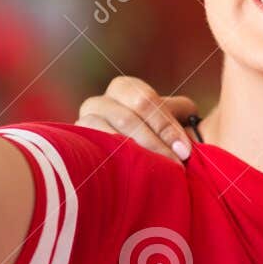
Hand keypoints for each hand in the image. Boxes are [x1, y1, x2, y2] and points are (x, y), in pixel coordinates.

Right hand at [77, 76, 197, 161]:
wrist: (132, 157)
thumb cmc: (157, 133)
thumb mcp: (172, 116)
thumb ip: (179, 113)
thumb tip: (183, 136)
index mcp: (123, 88)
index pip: (144, 100)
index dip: (166, 125)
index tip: (185, 150)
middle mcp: (99, 102)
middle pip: (126, 118)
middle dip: (155, 143)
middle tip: (177, 166)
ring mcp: (83, 124)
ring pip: (109, 136)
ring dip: (137, 155)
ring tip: (158, 173)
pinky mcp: (77, 147)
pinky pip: (93, 152)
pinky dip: (116, 162)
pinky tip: (133, 175)